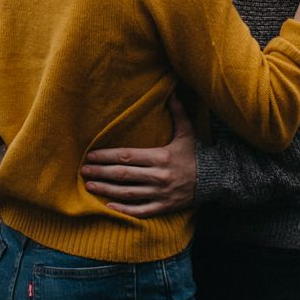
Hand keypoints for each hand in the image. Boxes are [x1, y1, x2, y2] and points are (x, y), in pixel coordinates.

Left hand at [80, 95, 197, 218]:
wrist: (215, 179)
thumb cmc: (196, 153)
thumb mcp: (187, 131)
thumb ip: (177, 111)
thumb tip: (171, 89)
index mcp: (161, 156)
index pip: (127, 156)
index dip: (106, 156)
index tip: (91, 155)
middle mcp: (159, 175)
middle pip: (123, 174)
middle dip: (101, 172)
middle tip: (83, 170)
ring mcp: (161, 193)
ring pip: (128, 193)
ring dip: (106, 189)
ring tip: (90, 185)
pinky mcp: (164, 207)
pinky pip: (140, 210)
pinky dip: (124, 209)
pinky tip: (109, 205)